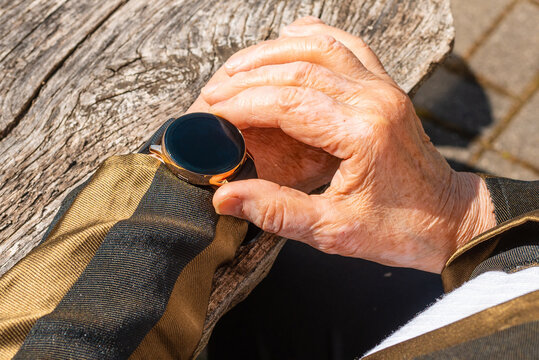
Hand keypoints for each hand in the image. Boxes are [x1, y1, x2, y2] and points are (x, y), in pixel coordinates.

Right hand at [201, 18, 495, 272]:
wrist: (449, 218)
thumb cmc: (399, 229)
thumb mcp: (334, 231)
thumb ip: (277, 211)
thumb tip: (224, 197)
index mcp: (362, 132)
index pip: (287, 101)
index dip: (241, 104)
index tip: (209, 114)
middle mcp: (374, 98)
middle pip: (297, 69)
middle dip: (246, 78)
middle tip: (212, 94)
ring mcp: (383, 87)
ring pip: (319, 48)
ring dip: (272, 53)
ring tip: (236, 68)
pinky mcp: (386, 87)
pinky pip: (347, 46)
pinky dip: (314, 38)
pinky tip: (290, 38)